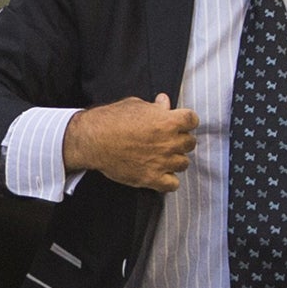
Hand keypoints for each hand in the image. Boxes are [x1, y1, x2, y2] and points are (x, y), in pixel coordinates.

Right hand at [63, 94, 195, 192]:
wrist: (93, 140)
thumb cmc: (111, 120)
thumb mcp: (135, 105)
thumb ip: (154, 107)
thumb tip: (164, 102)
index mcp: (168, 121)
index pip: (192, 120)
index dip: (187, 120)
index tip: (181, 122)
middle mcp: (169, 142)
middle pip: (190, 143)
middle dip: (181, 140)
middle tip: (169, 139)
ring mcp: (162, 162)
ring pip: (183, 163)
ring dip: (175, 159)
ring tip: (163, 156)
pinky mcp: (151, 178)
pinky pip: (173, 184)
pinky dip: (169, 180)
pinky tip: (161, 174)